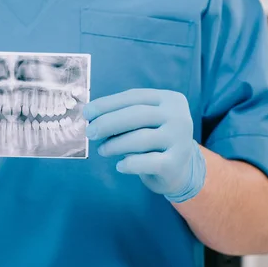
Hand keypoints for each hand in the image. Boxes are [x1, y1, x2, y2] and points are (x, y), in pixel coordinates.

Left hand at [83, 89, 205, 202]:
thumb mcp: (145, 121)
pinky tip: (119, 166)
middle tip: (90, 133)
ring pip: (140, 138)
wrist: (180, 170)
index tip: (87, 112)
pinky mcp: (175, 164)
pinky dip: (129, 163)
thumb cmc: (154, 139)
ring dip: (115, 145)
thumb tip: (91, 116)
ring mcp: (180, 140)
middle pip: (137, 115)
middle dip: (108, 123)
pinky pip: (146, 162)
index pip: (134, 97)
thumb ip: (124, 114)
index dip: (108, 103)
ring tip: (102, 150)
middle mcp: (178, 117)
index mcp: (170, 99)